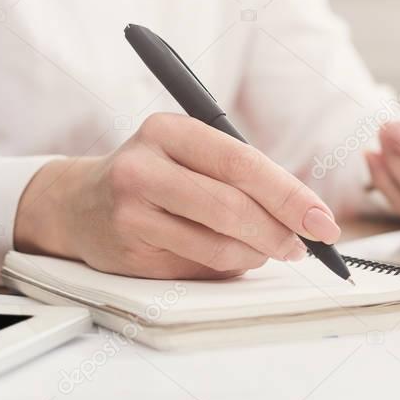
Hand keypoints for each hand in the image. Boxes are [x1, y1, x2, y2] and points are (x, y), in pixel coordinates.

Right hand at [14, 113, 341, 278]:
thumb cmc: (153, 175)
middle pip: (231, 207)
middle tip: (306, 246)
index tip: (322, 220)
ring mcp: (131, 213)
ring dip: (257, 254)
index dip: (290, 195)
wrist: (77, 204)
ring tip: (270, 250)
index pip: (242, 163)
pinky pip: (197, 269)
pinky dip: (228, 268)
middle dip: (280, 232)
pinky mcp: (129, 253)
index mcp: (168, 130)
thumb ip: (240, 174)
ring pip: (216, 246)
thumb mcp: (188, 153)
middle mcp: (143, 168)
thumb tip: (304, 215)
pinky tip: (233, 257)